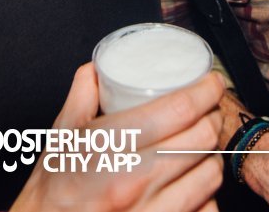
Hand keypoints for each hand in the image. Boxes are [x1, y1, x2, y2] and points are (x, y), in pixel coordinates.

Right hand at [11, 64, 224, 211]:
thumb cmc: (54, 186)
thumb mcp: (61, 135)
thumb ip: (81, 96)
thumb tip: (95, 70)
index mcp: (111, 146)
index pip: (178, 110)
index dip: (205, 91)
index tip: (212, 83)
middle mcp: (134, 179)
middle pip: (202, 138)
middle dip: (213, 119)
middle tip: (209, 111)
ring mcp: (151, 210)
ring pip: (210, 173)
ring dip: (213, 155)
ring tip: (203, 146)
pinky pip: (206, 208)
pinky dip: (207, 193)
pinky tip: (194, 182)